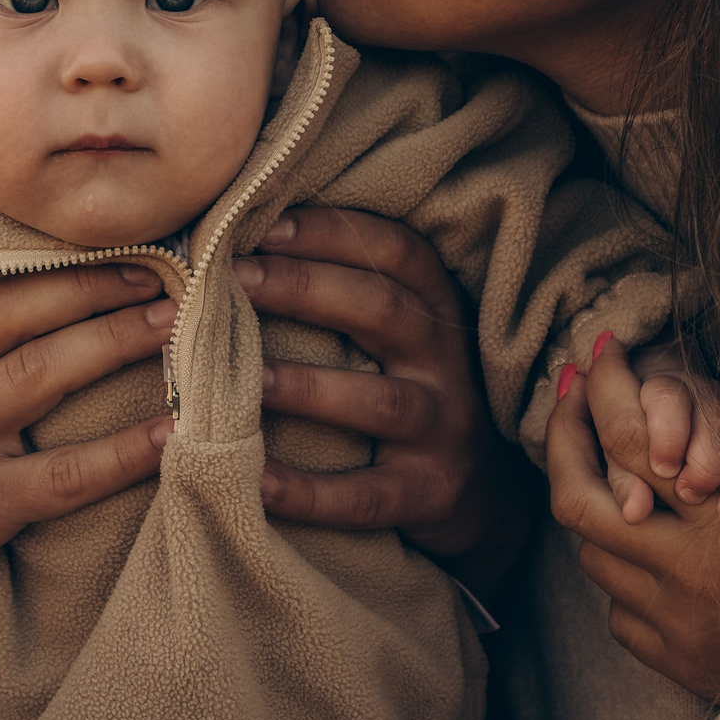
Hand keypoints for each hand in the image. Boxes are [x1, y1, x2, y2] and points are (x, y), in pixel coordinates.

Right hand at [0, 255, 175, 654]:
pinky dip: (124, 451)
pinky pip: (65, 473)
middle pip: (7, 310)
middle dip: (85, 281)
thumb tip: (18, 266)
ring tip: (170, 322)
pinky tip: (171, 430)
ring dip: (113, 340)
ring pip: (39, 373)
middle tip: (153, 268)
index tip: (54, 212)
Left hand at [240, 207, 536, 587]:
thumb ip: (350, 291)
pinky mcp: (427, 493)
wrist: (485, 493)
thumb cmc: (413, 390)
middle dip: (304, 287)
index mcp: (439, 310)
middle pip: (383, 311)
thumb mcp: (403, 334)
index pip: (398, 252)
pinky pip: (364, 494)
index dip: (335, 233)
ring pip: (378, 401)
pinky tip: (254, 480)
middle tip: (234, 278)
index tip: (268, 225)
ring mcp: (442, 429)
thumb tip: (247, 244)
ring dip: (305, 386)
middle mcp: (447, 362)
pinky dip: (308, 491)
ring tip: (241, 377)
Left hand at [546, 334, 719, 701]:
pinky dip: (625, 581)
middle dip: (563, 443)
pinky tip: (650, 558)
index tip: (601, 352)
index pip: (634, 442)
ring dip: (601, 516)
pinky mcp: (674, 663)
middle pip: (580, 502)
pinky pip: (619, 614)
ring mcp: (674, 622)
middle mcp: (687, 572)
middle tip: (567, 404)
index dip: (608, 390)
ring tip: (615, 479)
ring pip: (594, 557)